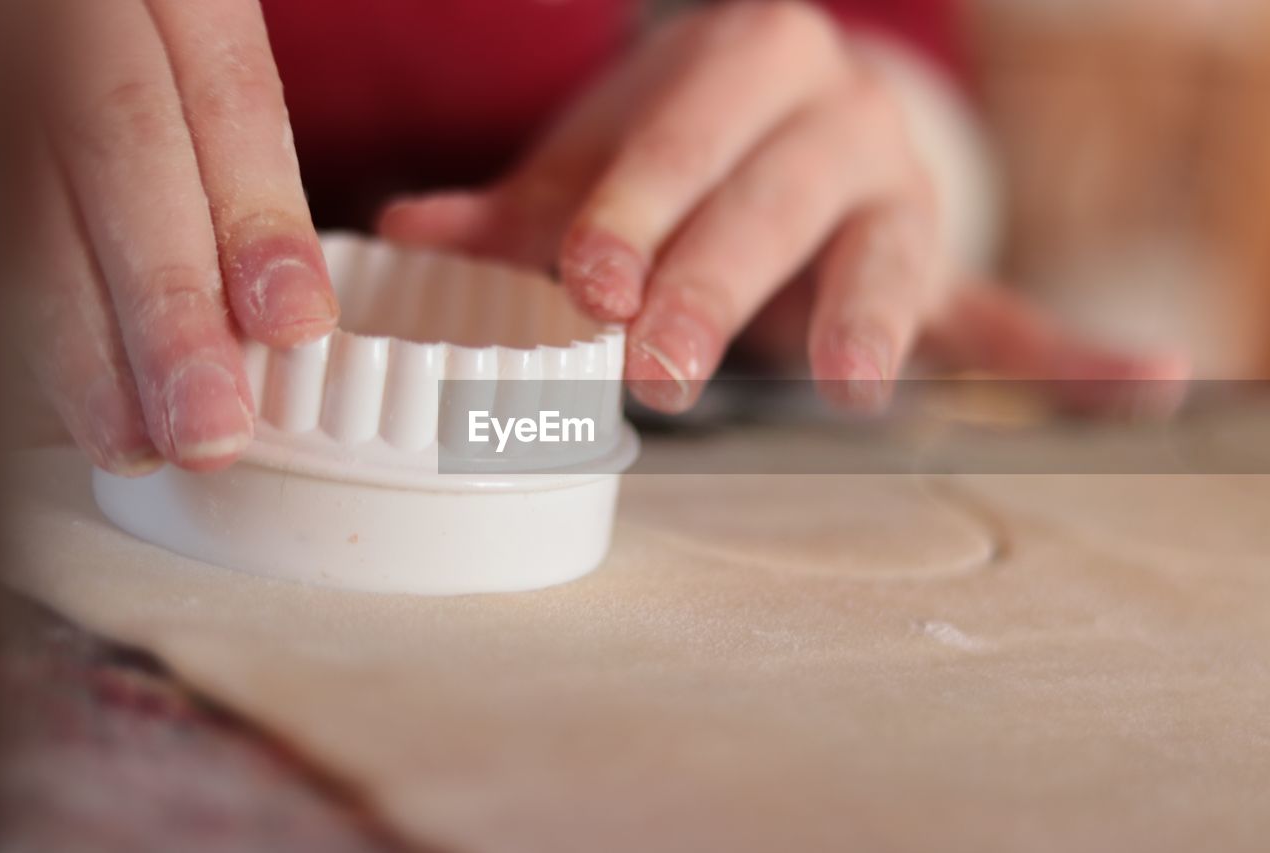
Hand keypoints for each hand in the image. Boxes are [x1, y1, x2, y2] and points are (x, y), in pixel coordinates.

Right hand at [17, 0, 336, 474]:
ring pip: (29, 209)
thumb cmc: (142, 30)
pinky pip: (0, 228)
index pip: (225, 98)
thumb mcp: (196, 41)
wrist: (52, 14)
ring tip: (134, 438)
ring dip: (83, 340)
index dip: (260, 218)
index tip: (296, 325)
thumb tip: (286, 311)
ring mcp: (5, 74)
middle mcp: (73, 22)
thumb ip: (234, 148)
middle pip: (121, 160)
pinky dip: (29, 317)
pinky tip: (68, 391)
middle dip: (169, 307)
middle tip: (211, 425)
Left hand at [381, 1, 1186, 414]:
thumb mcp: (598, 169)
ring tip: (848, 385)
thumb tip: (402, 232)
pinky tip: (1156, 380)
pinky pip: (1011, 314)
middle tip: (654, 364)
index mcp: (744, 59)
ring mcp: (899, 194)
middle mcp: (839, 111)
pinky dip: (1077, 358)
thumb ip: (514, 208)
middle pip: (780, 192)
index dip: (637, 200)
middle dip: (715, 276)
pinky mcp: (941, 275)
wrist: (779, 125)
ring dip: (863, 320)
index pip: (687, 126)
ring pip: (888, 250)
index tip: (589, 281)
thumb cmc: (676, 152)